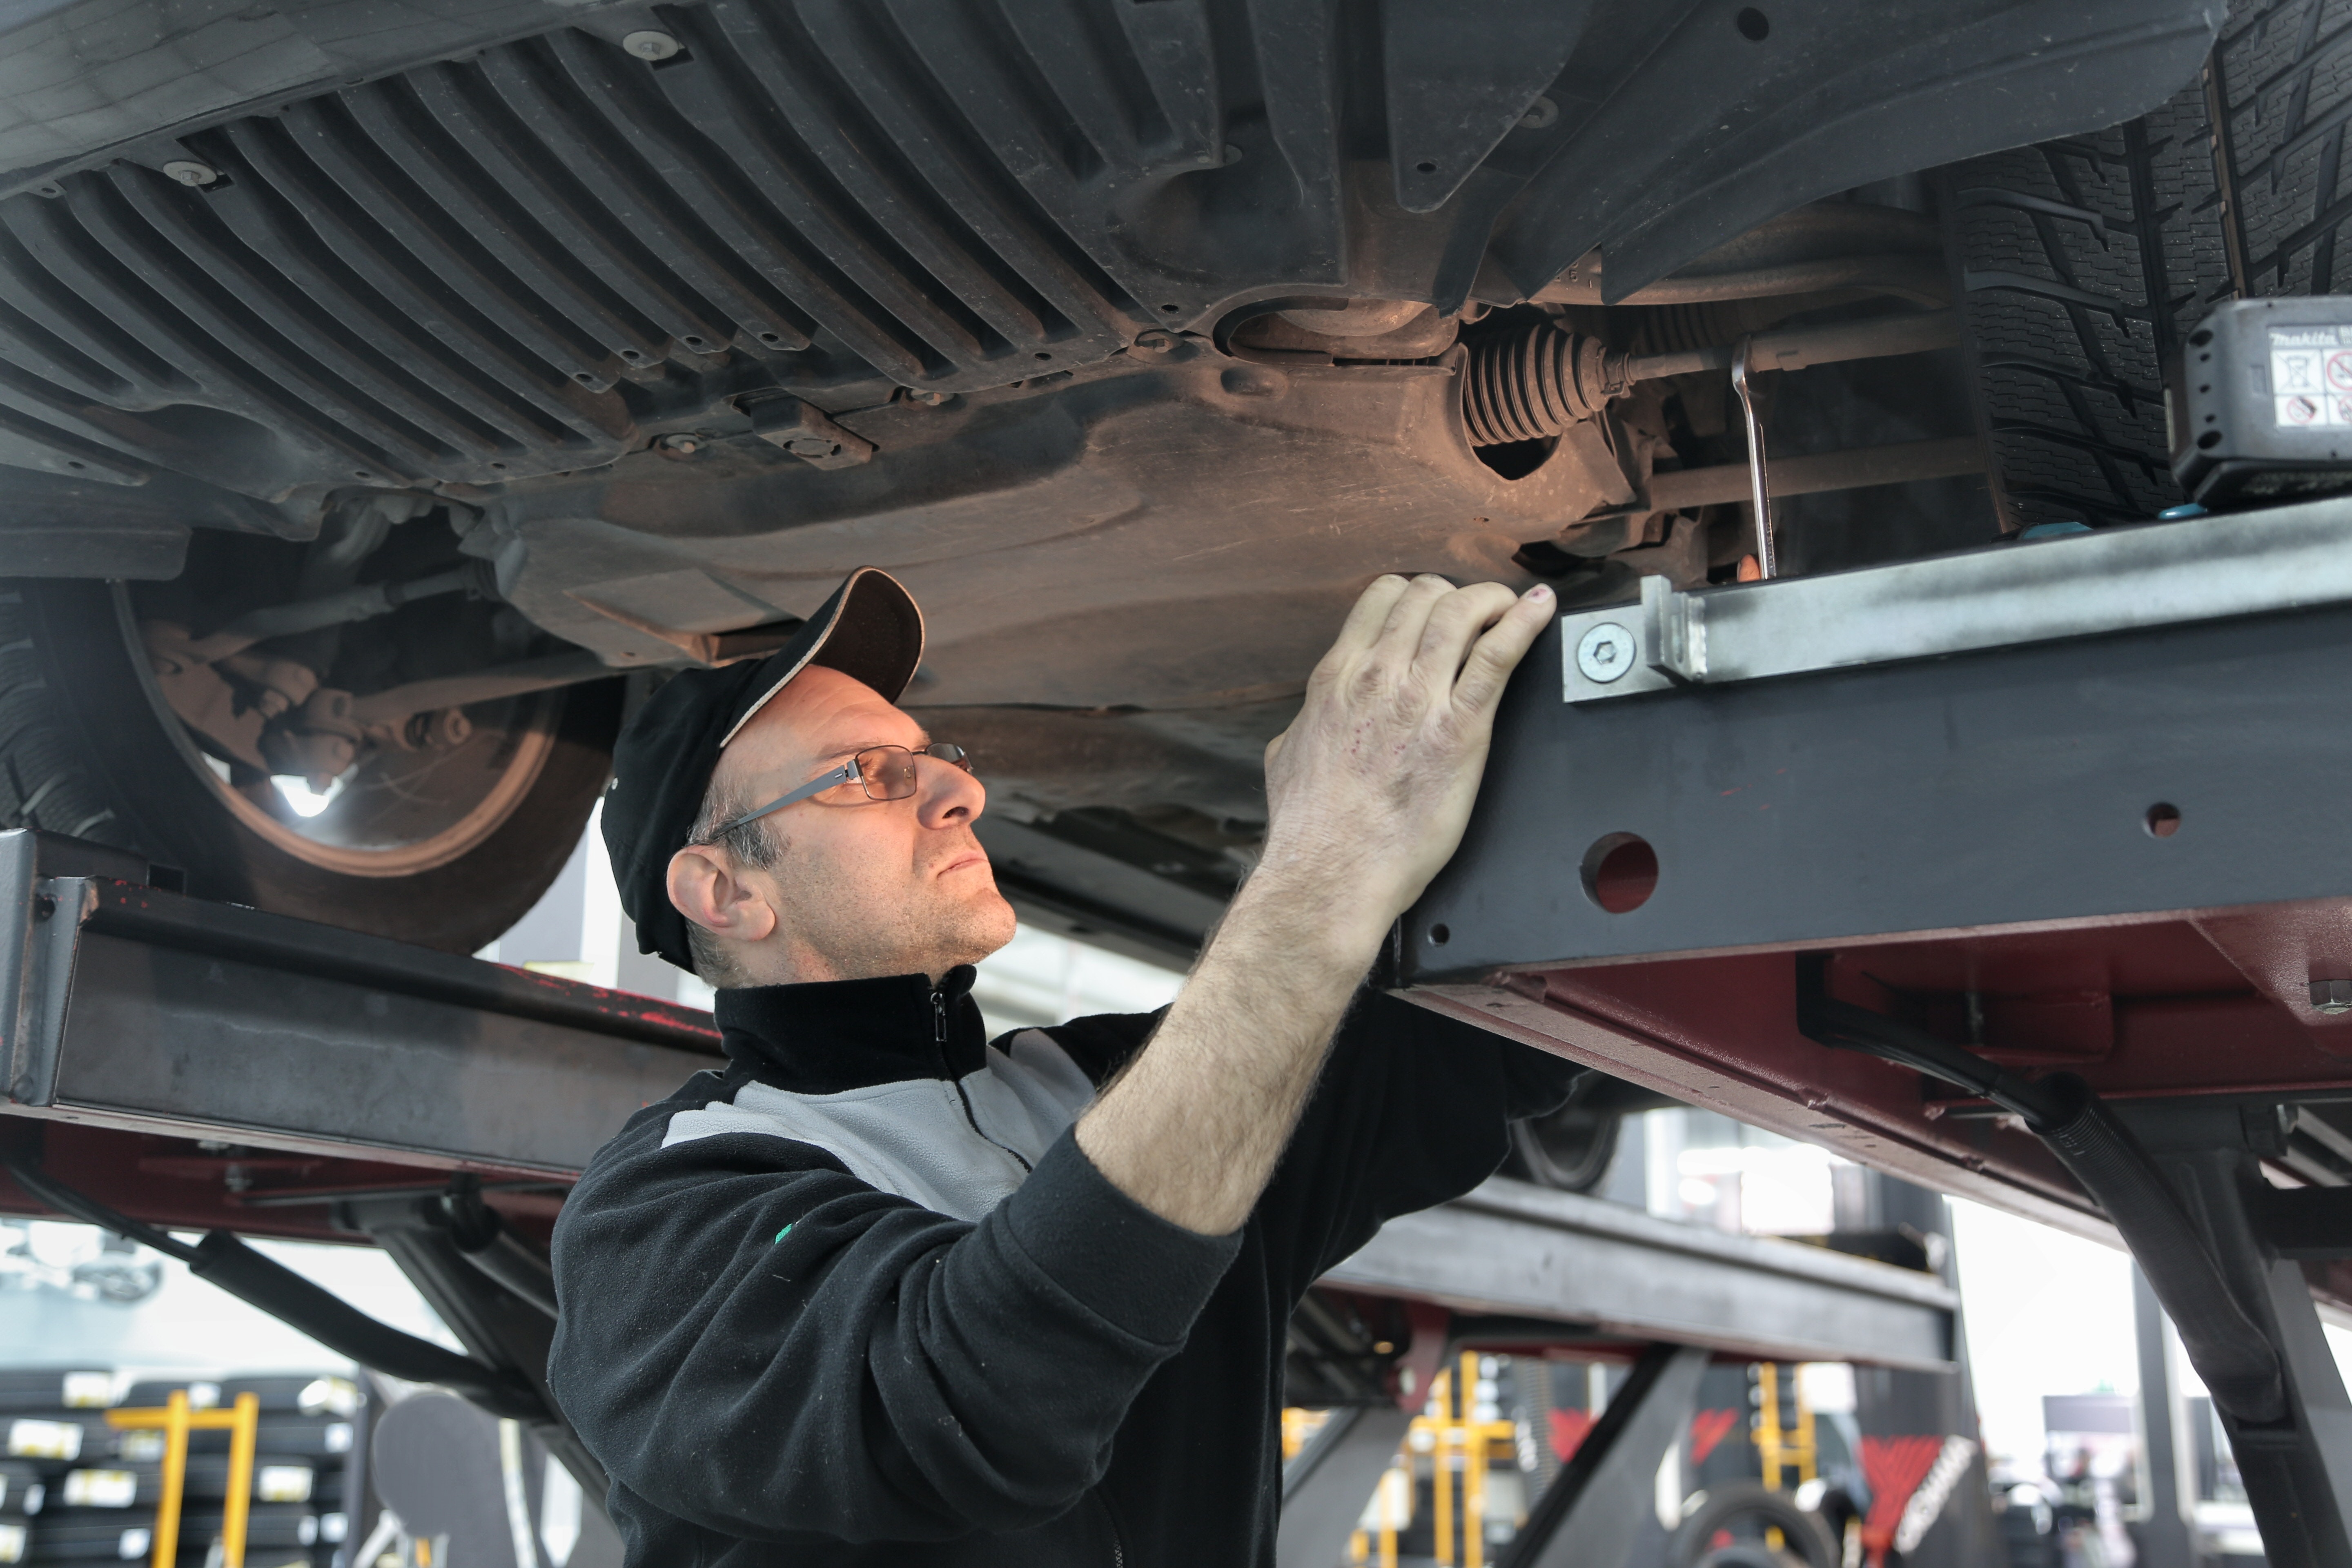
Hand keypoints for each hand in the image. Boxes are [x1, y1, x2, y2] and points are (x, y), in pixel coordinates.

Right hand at [1254, 574, 1552, 958]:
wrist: (1332, 871)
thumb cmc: (1311, 827)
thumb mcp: (1286, 756)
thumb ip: (1302, 725)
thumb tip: (1305, 723)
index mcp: (1337, 678)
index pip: (1381, 598)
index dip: (1415, 594)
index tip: (1432, 608)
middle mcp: (1376, 676)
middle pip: (1425, 595)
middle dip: (1455, 595)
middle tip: (1473, 614)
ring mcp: (1418, 699)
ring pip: (1461, 612)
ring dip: (1491, 600)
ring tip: (1509, 607)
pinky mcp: (1460, 730)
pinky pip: (1497, 657)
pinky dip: (1524, 623)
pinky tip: (1540, 610)